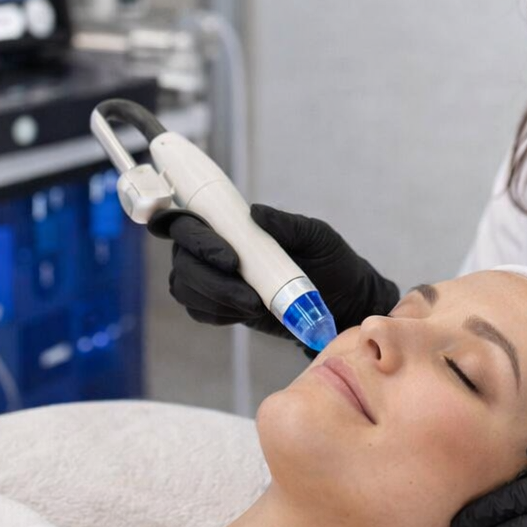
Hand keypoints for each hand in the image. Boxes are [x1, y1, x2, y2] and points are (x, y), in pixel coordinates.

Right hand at [154, 204, 400, 345]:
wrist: (342, 303)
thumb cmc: (330, 261)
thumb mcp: (317, 237)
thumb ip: (287, 224)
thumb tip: (255, 212)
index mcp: (234, 223)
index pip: (191, 220)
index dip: (195, 236)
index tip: (228, 258)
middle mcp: (216, 247)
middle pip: (183, 259)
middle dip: (208, 278)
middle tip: (248, 295)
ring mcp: (215, 278)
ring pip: (186, 286)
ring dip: (215, 299)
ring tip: (255, 306)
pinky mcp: (222, 306)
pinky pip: (200, 311)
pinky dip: (219, 314)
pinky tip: (246, 313)